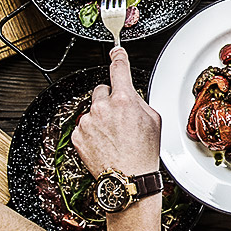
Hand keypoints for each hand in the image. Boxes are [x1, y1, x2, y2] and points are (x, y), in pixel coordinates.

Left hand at [71, 47, 162, 177]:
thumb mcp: (153, 120)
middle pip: (102, 90)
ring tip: (113, 135)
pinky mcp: (77, 135)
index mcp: (123, 100)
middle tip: (120, 118)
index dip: (118, 57)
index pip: (118, 69)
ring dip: (100, 117)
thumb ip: (139, 101)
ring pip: (92, 109)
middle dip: (110, 99)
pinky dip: (92, 131)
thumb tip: (131, 96)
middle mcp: (102, 107)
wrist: (128, 179)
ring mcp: (88, 121)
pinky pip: (84, 125)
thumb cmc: (143, 153)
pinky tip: (104, 142)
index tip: (116, 51)